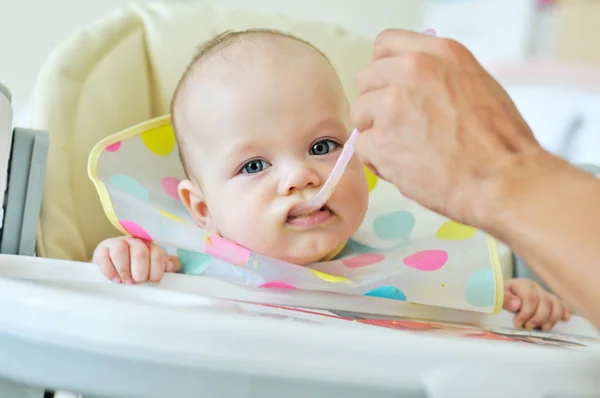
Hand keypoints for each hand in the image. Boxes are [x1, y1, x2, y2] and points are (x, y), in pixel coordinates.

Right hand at [93, 237, 180, 283]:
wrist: (114, 269)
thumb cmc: (139, 271)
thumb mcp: (155, 269)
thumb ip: (168, 266)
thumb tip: (170, 265)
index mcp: (150, 246)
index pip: (157, 253)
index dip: (156, 269)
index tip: (152, 282)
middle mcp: (134, 242)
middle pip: (140, 251)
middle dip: (140, 270)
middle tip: (138, 281)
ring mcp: (117, 244)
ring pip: (121, 250)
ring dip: (124, 269)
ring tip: (126, 282)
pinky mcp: (102, 250)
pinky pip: (104, 256)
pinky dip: (110, 270)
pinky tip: (115, 280)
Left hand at [350, 29, 539, 227]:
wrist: (502, 179)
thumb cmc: (499, 140)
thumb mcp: (475, 83)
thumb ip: (438, 75)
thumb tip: (409, 80)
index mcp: (437, 54)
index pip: (385, 45)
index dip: (382, 69)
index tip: (387, 85)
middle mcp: (411, 71)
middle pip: (366, 79)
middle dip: (376, 102)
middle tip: (397, 125)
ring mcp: (391, 105)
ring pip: (360, 113)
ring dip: (376, 132)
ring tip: (406, 149)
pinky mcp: (380, 141)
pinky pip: (362, 147)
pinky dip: (378, 160)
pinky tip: (404, 166)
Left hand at [503, 278, 570, 331]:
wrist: (499, 298)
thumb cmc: (497, 299)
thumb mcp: (495, 298)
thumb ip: (503, 299)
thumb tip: (517, 304)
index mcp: (521, 284)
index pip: (530, 298)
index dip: (526, 313)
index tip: (518, 324)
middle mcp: (534, 287)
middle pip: (545, 303)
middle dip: (538, 318)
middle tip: (528, 328)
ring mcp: (543, 294)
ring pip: (555, 305)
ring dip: (551, 319)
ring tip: (542, 329)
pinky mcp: (549, 301)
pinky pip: (561, 305)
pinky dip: (564, 312)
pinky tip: (566, 319)